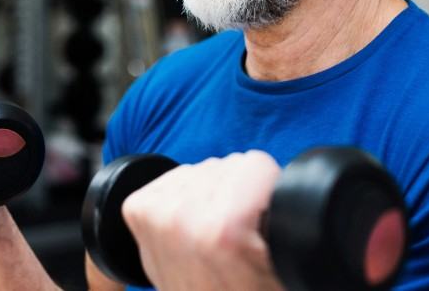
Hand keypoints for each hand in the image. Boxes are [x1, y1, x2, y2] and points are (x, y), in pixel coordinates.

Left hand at [121, 151, 283, 290]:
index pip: (255, 164)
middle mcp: (184, 218)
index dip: (267, 193)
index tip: (261, 225)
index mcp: (225, 228)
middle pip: (227, 165)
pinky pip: (173, 177)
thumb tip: (289, 188)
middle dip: (237, 195)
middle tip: (237, 237)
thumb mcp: (285, 264)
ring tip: (213, 236)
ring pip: (201, 170)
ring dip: (210, 195)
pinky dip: (184, 195)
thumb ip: (286, 216)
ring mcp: (156, 214)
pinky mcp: (139, 211)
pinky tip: (191, 227)